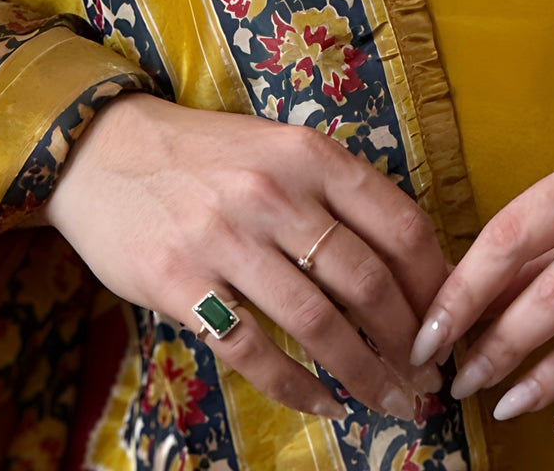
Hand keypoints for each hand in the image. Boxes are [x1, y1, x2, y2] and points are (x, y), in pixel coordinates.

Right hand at [44, 93, 444, 418]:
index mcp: (311, 155)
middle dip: (408, 341)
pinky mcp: (181, 284)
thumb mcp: (281, 149)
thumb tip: (407, 261)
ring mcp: (226, 241)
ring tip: (390, 401)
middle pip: (368, 282)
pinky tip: (324, 405)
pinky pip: (254, 352)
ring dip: (365, 374)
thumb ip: (337, 194)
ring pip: (319, 324)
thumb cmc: (208, 153)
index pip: (399, 224)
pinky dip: (298, 388)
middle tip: (427, 377)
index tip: (448, 319)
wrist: (105, 152)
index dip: (435, 282)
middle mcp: (275, 195)